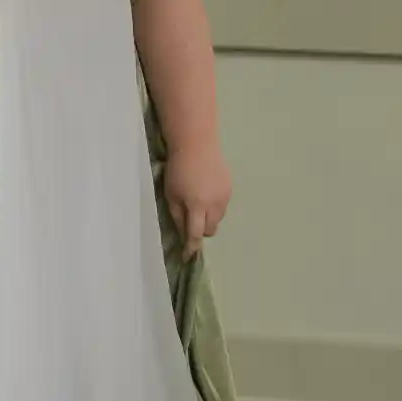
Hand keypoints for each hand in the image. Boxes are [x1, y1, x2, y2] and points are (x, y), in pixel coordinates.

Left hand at [163, 142, 231, 258]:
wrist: (197, 144)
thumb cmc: (178, 169)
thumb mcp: (171, 194)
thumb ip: (177, 216)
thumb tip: (183, 234)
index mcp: (197, 206)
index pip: (196, 234)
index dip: (191, 247)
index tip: (188, 256)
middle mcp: (214, 204)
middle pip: (210, 230)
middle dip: (200, 230)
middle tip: (190, 221)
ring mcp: (225, 196)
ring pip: (218, 219)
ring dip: (208, 218)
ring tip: (198, 204)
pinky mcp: (230, 189)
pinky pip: (222, 206)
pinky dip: (214, 206)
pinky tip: (206, 193)